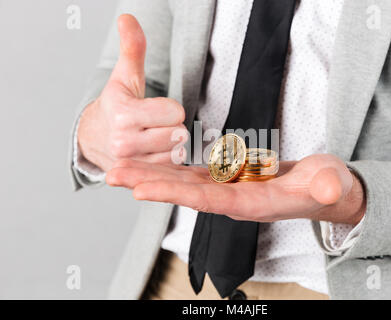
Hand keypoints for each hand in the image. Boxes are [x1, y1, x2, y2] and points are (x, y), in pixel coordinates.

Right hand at [77, 14, 187, 171]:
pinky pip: (171, 167)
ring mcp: (132, 163)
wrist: (94, 137)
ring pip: (177, 152)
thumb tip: (127, 17)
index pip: (175, 112)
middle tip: (156, 124)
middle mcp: (125, 142)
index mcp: (124, 114)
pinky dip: (168, 160)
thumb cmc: (116, 105)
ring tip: (155, 138)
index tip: (157, 109)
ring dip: (172, 144)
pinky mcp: (138, 176)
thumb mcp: (124, 76)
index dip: (171, 109)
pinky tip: (156, 152)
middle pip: (180, 134)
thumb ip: (132, 49)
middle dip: (173, 127)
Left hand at [106, 154, 365, 224]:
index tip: (142, 190)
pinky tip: (150, 165)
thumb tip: (326, 188)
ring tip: (119, 170)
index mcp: (255, 203)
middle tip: (112, 174)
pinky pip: (194, 175)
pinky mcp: (231, 180)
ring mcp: (231, 190)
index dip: (176, 194)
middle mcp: (235, 201)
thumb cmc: (329, 188)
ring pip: (184, 184)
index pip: (210, 200)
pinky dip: (170, 170)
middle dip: (149, 184)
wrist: (327, 192)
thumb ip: (327, 188)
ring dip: (152, 176)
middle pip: (186, 193)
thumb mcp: (333, 185)